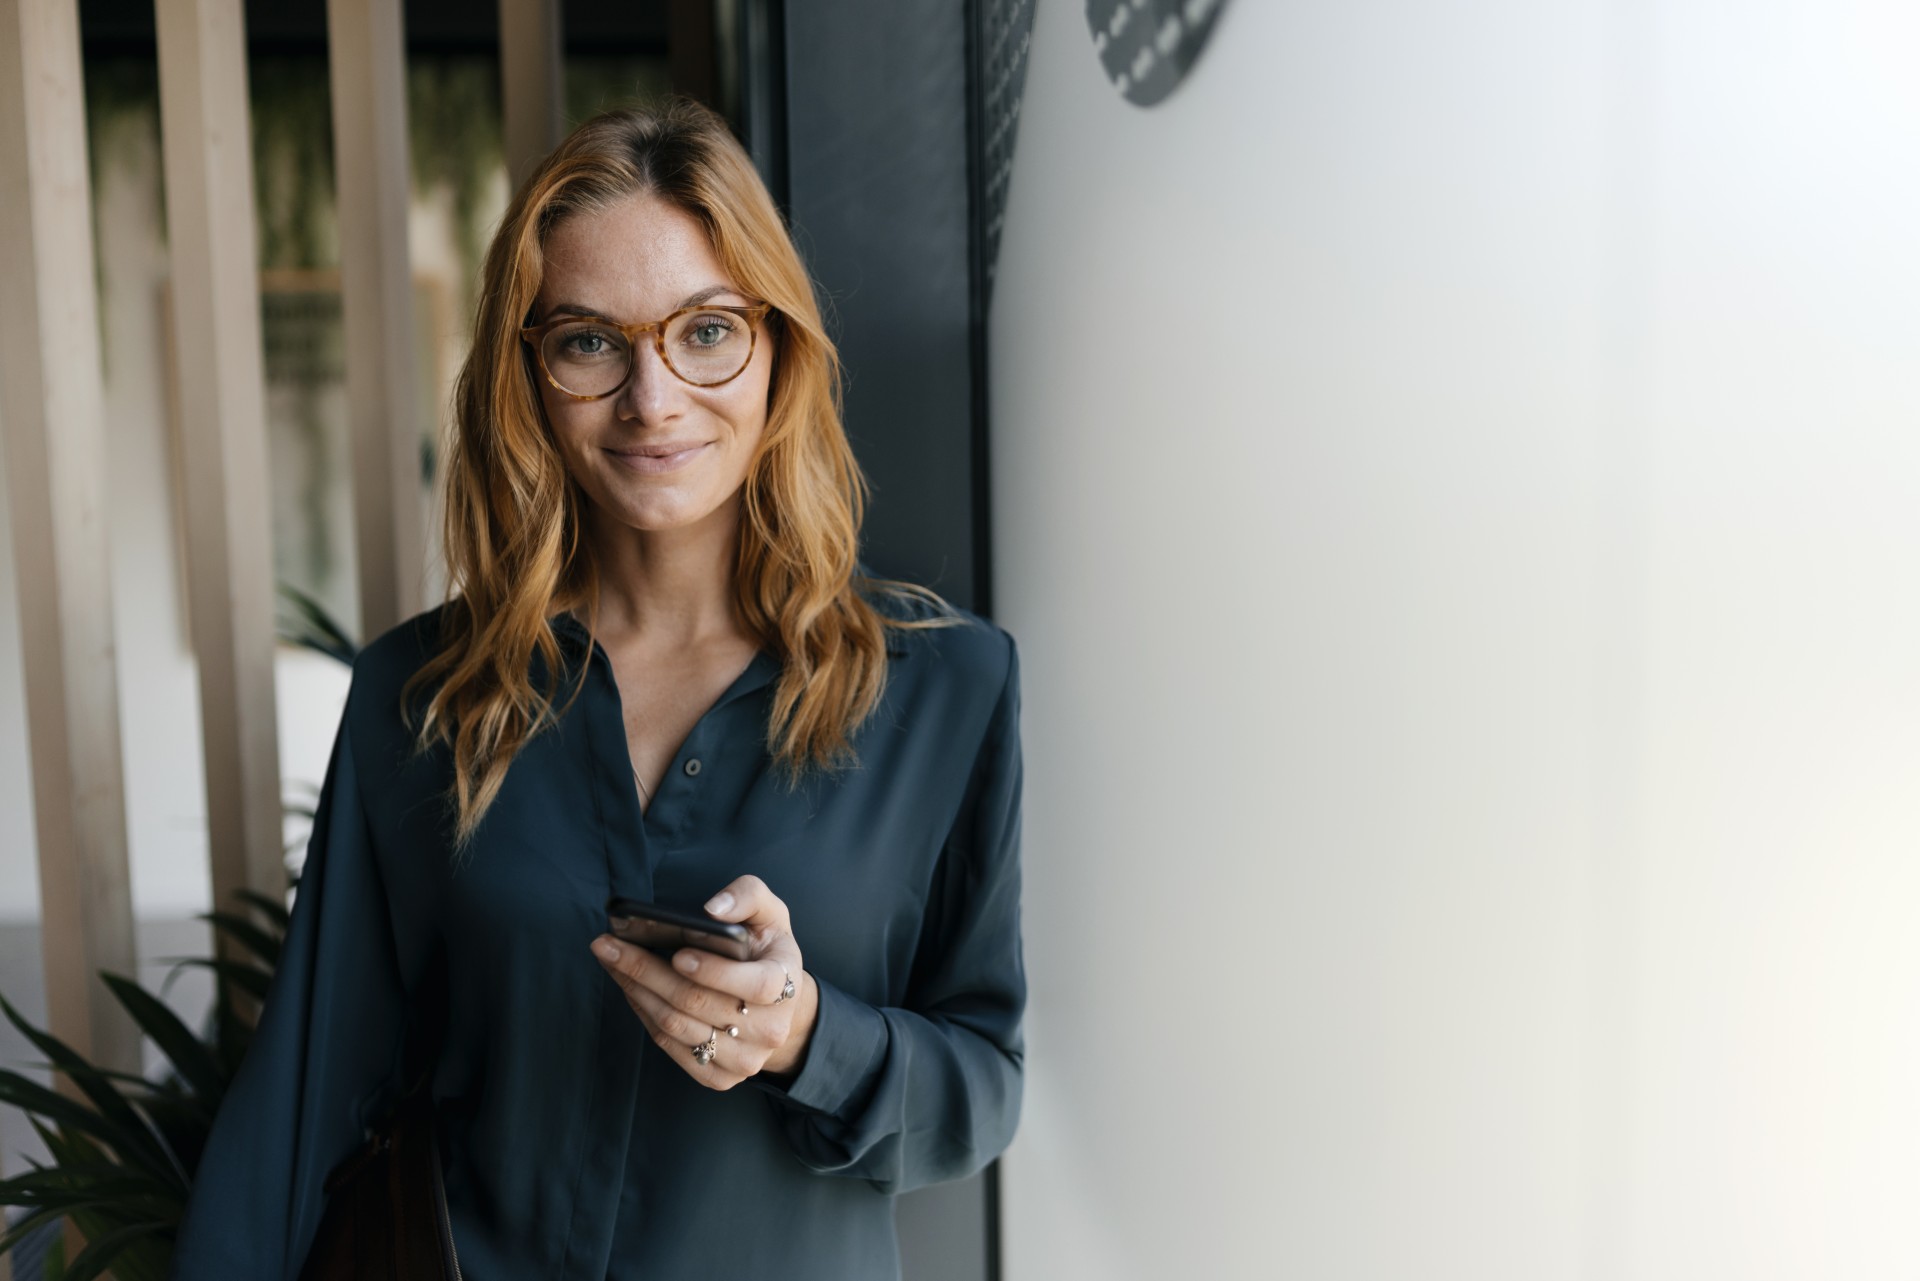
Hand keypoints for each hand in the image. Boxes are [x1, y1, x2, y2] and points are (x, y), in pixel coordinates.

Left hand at [590, 874, 818, 1089]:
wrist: (779, 1008)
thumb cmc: (766, 952)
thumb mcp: (770, 914)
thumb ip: (748, 896)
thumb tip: (713, 909)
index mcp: (786, 986)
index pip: (755, 985)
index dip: (714, 971)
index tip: (678, 953)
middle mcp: (769, 1030)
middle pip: (697, 1002)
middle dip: (646, 971)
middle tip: (610, 946)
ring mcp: (744, 1059)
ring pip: (676, 1026)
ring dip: (636, 991)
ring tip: (611, 961)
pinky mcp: (719, 1077)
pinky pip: (669, 1046)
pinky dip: (643, 1014)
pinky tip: (630, 988)